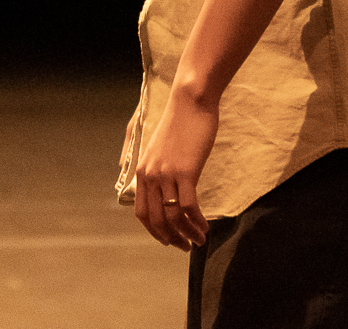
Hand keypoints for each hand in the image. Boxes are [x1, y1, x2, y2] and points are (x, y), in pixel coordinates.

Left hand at [134, 91, 215, 249]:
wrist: (190, 102)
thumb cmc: (180, 122)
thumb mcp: (159, 147)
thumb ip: (155, 167)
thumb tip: (157, 186)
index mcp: (142, 171)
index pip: (142, 213)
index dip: (155, 231)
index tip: (169, 240)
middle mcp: (150, 175)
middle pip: (156, 220)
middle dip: (171, 239)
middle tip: (186, 247)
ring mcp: (166, 174)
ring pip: (173, 217)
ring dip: (187, 234)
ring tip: (199, 240)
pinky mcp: (185, 172)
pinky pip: (188, 207)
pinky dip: (197, 222)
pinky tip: (205, 227)